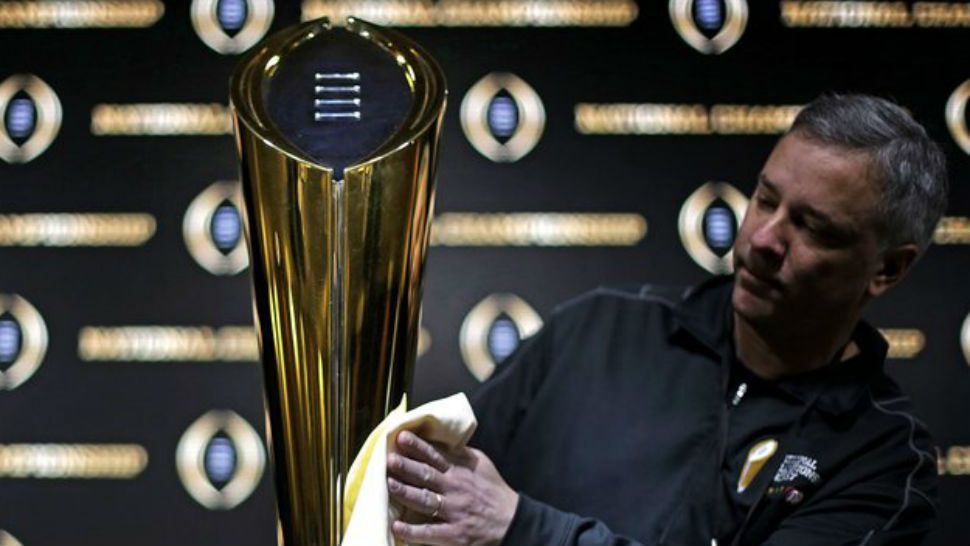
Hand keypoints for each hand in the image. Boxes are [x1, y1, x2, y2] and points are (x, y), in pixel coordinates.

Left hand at [386, 430, 518, 545]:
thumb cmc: (494, 491)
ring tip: (388, 485)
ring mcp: (454, 512)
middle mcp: (455, 489)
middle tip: (389, 458)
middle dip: (407, 466)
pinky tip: (396, 527)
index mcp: (460, 471)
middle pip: (427, 475)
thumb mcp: (482, 465)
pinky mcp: (454, 534)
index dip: (418, 446)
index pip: (435, 456)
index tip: (402, 437)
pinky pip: (430, 532)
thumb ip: (460, 454)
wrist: (512, 520)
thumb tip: (441, 441)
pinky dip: (413, 531)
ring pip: (425, 500)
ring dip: (406, 492)